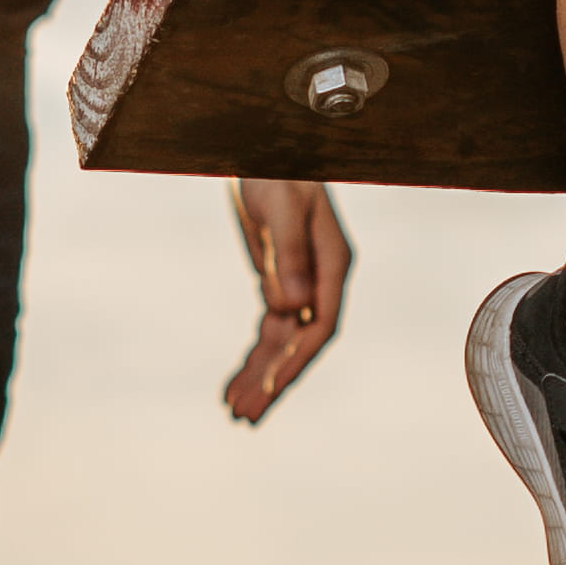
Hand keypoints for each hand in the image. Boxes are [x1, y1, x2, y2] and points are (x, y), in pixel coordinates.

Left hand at [221, 173, 352, 419]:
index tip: (269, 388)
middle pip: (299, 345)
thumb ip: (288, 256)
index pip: (318, 327)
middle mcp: (319, 282)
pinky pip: (267, 329)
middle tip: (245, 417)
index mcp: (331, 266)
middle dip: (273, 381)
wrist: (265, 147)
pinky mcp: (277, 282)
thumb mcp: (281, 208)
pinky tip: (234, 382)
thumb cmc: (278, 169)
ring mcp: (299, 285)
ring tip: (234, 411)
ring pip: (281, 342)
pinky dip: (252, 356)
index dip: (295, 361)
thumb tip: (290, 307)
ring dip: (259, 375)